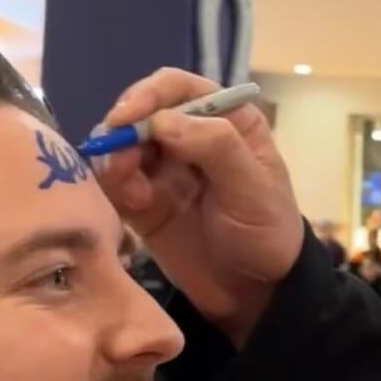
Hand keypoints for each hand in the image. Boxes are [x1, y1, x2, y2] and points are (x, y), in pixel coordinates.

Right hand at [96, 69, 302, 345]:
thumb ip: (216, 147)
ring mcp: (165, 169)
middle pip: (142, 113)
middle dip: (124, 130)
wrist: (256, 292)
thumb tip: (164, 120)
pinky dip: (113, 188)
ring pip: (122, 146)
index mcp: (228, 120)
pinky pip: (115, 182)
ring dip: (116, 160)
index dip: (149, 94)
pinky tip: (133, 207)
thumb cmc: (267, 232)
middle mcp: (193, 137)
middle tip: (118, 159)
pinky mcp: (144, 203)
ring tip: (131, 191)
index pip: (179, 87)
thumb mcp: (253, 187)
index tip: (127, 116)